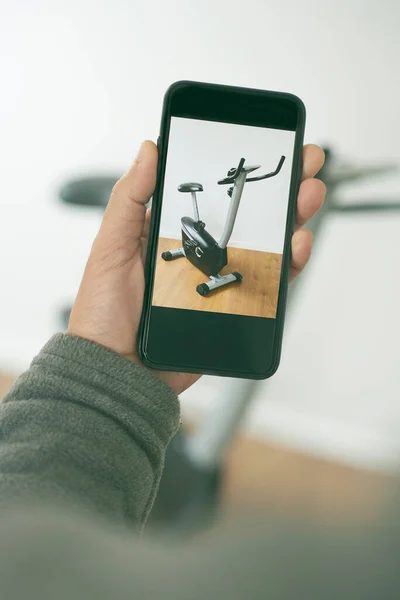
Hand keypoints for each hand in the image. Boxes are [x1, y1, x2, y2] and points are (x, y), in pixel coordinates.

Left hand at [68, 141, 324, 394]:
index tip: (265, 146)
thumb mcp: (110, 246)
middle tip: (306, 163)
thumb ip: (130, 199)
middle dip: (281, 188)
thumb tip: (149, 150)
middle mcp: (200, 253)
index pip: (213, 195)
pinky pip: (268, 284)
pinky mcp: (232, 308)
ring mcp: (218, 280)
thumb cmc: (104, 312)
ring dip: (293, 217)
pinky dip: (289, 264)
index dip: (241, 171)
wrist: (118, 370)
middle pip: (248, 216)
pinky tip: (297, 244)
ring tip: (308, 197)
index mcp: (171, 233)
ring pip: (265, 245)